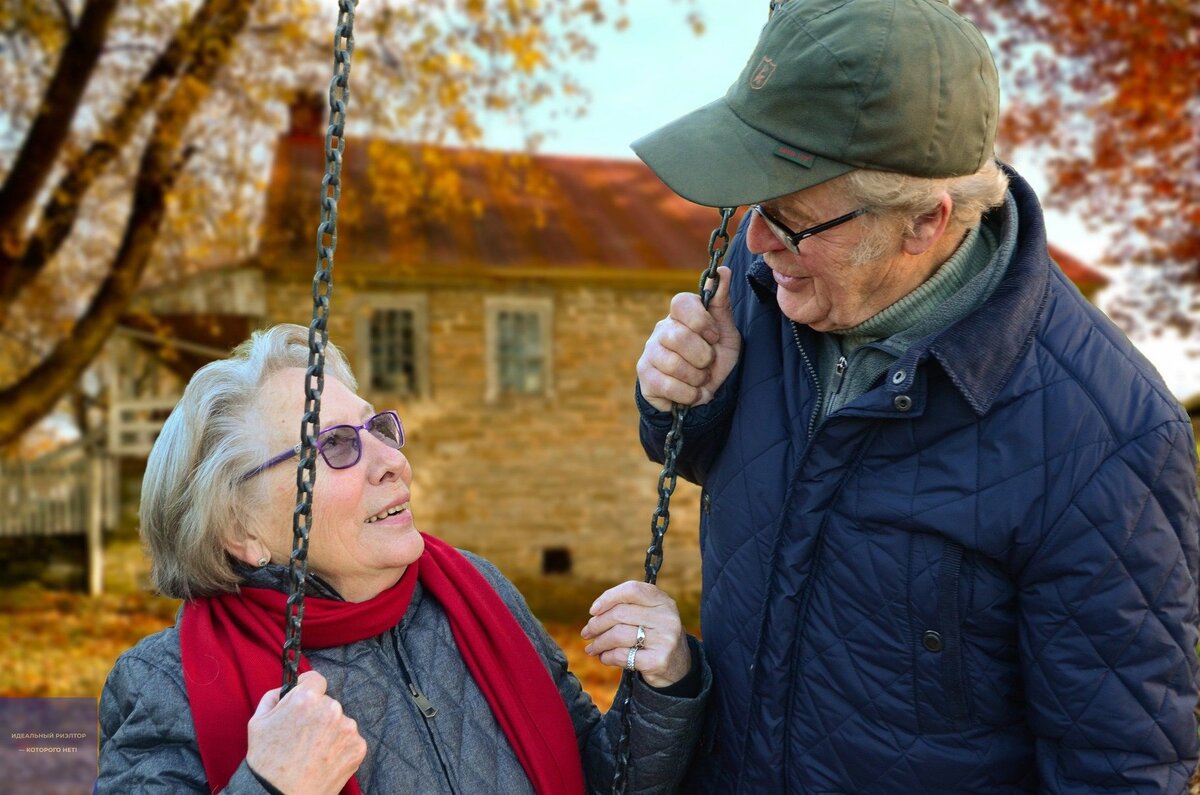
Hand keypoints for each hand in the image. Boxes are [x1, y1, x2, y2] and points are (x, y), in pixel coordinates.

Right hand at [245, 670, 365, 794]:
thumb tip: (286, 688)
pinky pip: (350, 740)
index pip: (316, 680)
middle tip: (303, 735)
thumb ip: (273, 697)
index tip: (306, 699)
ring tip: (313, 752)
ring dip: (330, 731)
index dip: (308, 688)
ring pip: (340, 721)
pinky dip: (340, 747)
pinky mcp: (358, 747)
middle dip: (318, 714)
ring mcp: (347, 729)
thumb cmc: (266, 761)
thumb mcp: (258, 722)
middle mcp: (331, 709)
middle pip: (328, 703)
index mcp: (306, 699)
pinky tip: (324, 759)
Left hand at [581, 581, 690, 687]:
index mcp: (663, 601)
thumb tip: (595, 613)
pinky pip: (622, 656)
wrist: (678, 666)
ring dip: (599, 643)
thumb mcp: (650, 615)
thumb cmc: (654, 635)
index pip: (631, 590)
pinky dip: (607, 657)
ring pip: (618, 635)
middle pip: (620, 614)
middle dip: (597, 624)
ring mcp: (665, 640)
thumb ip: (628, 607)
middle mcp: (667, 617)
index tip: (593, 610)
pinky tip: (604, 658)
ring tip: (592, 648)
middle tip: (587, 633)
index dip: (608, 597)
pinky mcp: (658, 661)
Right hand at [636, 265, 740, 411]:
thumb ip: (722, 303)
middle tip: (708, 364)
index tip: (714, 337)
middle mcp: (662, 329)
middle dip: (703, 357)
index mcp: (681, 315)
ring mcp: (650, 352)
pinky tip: (692, 393)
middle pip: (679, 337)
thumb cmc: (715, 359)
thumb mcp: (726, 333)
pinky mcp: (645, 376)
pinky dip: (688, 394)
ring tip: (700, 380)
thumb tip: (723, 270)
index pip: (681, 302)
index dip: (701, 321)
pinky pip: (667, 385)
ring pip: (673, 364)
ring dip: (697, 378)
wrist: (704, 395)